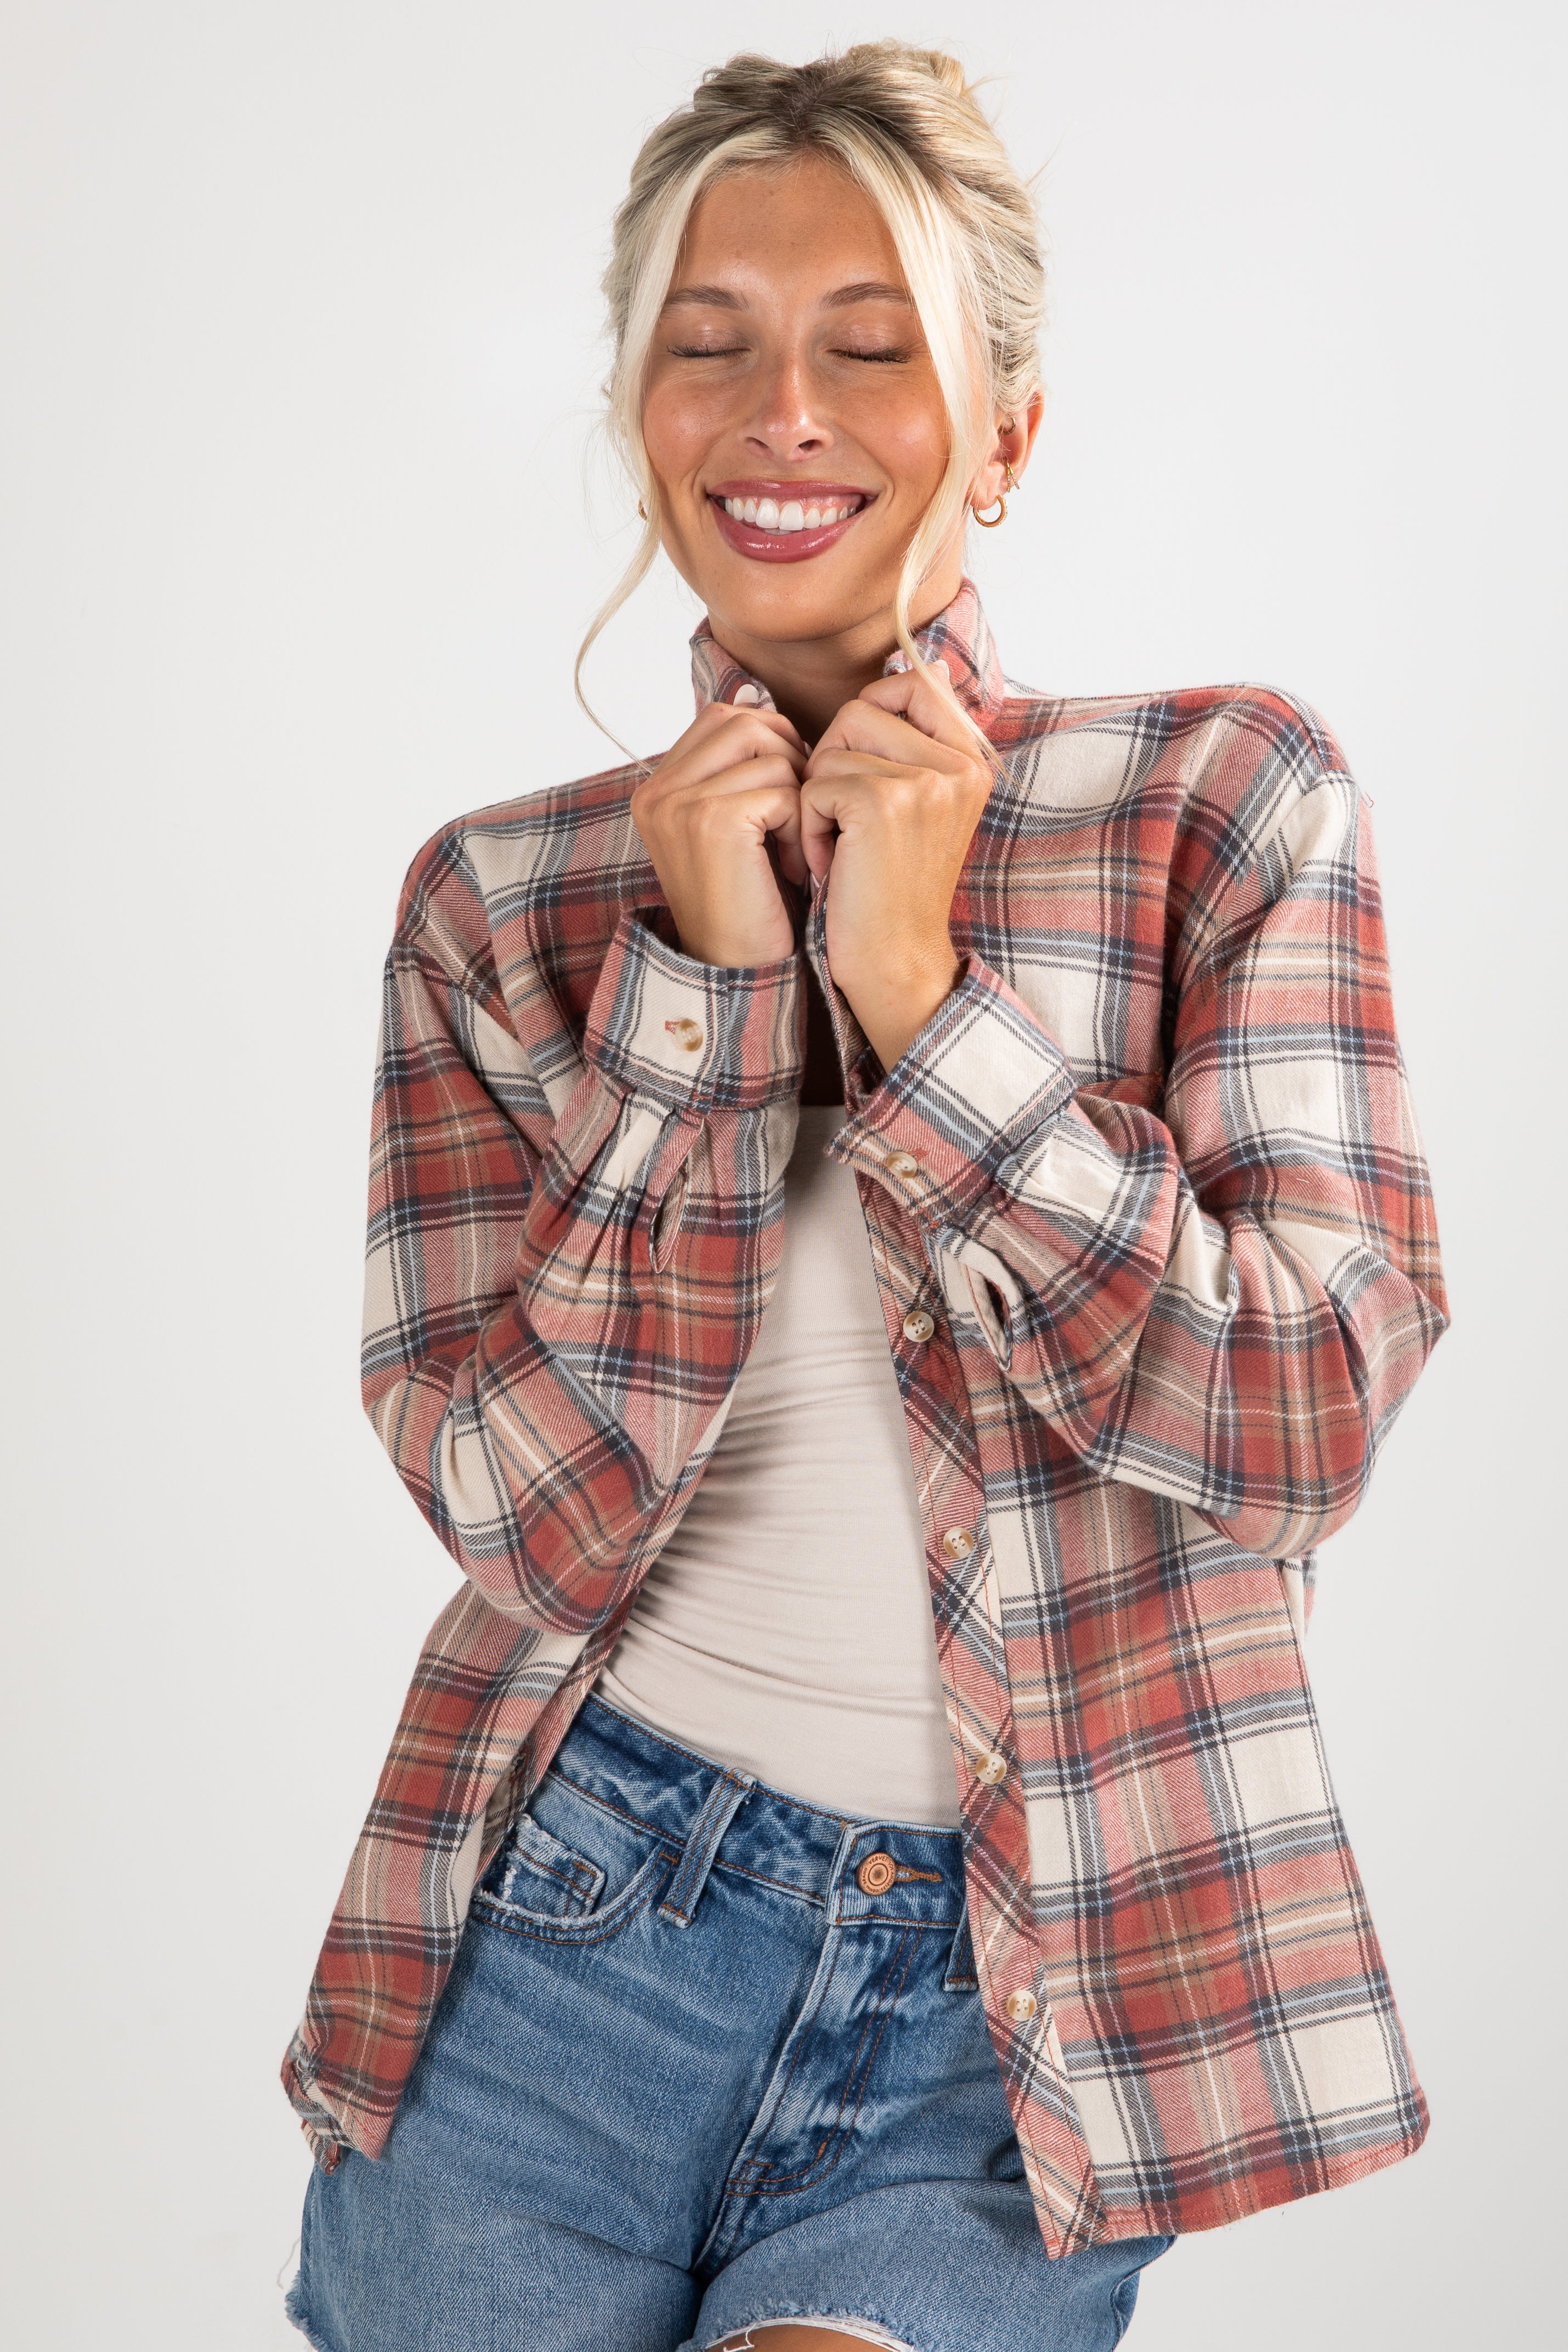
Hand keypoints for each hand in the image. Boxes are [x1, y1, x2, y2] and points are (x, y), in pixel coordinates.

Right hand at [630, 699, 808, 966]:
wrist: (737, 973)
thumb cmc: (751, 902)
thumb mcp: (736, 826)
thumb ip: (737, 769)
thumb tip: (763, 702)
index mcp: (656, 787)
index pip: (724, 717)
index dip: (771, 743)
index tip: (784, 798)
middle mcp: (657, 790)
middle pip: (746, 722)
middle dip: (788, 759)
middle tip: (796, 817)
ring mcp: (678, 802)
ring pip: (768, 750)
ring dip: (797, 795)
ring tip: (792, 845)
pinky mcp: (710, 820)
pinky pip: (781, 789)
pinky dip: (800, 826)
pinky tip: (790, 868)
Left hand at [801, 662, 991, 1069]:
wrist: (893, 961)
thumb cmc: (886, 887)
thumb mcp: (916, 806)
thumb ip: (914, 741)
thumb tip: (916, 664)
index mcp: (972, 760)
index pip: (918, 679)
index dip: (873, 709)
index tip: (862, 765)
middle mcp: (959, 765)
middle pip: (860, 709)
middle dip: (833, 763)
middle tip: (847, 821)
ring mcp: (926, 782)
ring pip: (831, 748)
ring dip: (818, 799)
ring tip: (842, 848)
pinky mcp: (884, 804)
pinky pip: (815, 784)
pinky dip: (810, 827)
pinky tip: (833, 864)